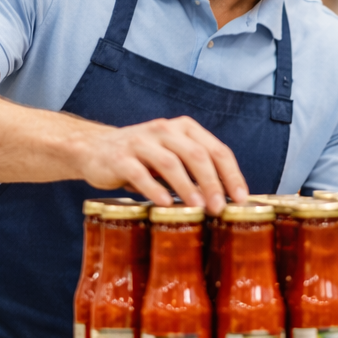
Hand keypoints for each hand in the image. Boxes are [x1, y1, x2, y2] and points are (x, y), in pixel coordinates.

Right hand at [73, 115, 247, 212]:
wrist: (95, 149)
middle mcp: (164, 130)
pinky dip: (154, 190)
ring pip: (170, 163)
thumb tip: (227, 200)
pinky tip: (166, 204)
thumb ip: (196, 170)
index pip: (216, 149)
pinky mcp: (119, 157)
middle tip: (220, 208)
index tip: (241, 198)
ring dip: (187, 187)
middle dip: (212, 182)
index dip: (232, 174)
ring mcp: (140, 142)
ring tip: (198, 208)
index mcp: (184, 129)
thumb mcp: (173, 157)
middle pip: (196, 155)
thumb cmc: (143, 159)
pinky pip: (139, 173)